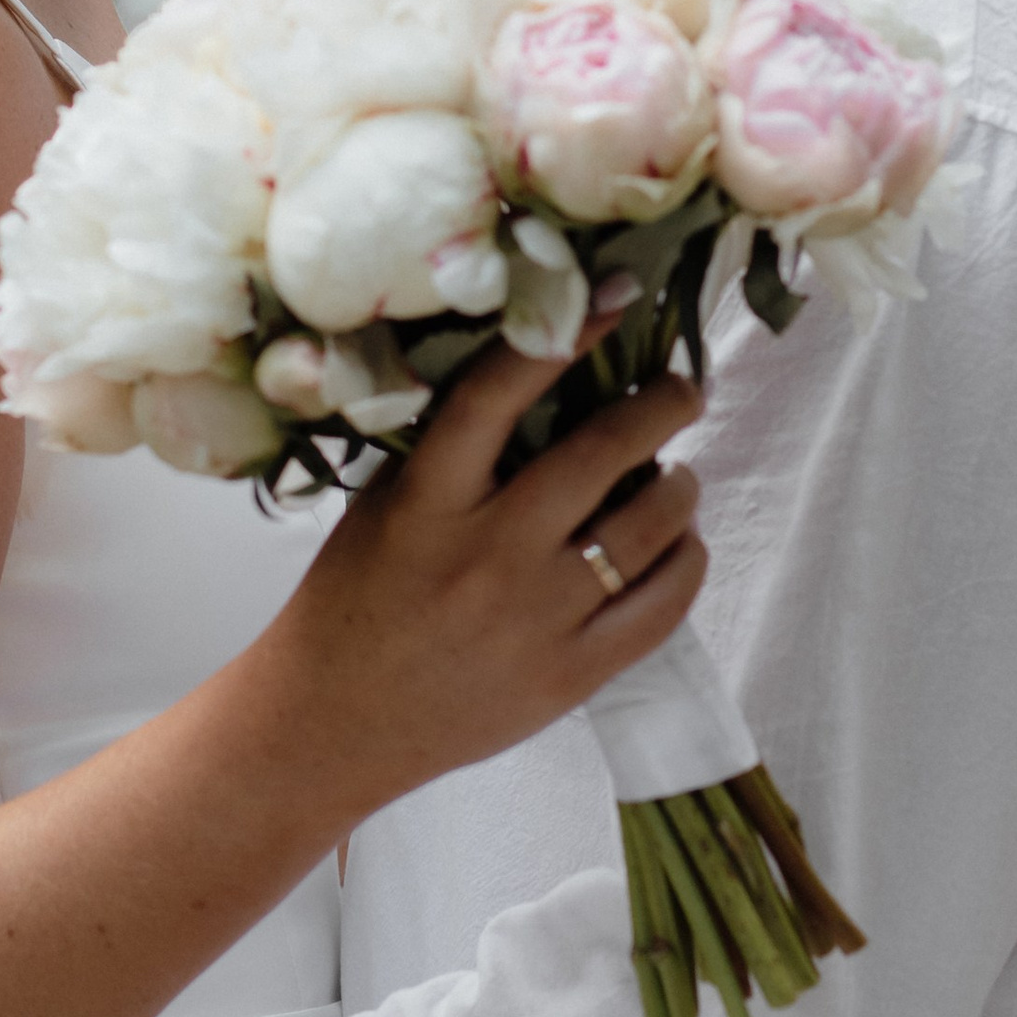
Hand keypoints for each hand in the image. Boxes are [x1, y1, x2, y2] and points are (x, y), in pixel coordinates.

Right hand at [262, 310, 708, 819]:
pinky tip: (679, 542)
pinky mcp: (569, 675)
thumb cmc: (353, 599)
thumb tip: (542, 379)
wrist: (331, 721)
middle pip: (600, 456)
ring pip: (647, 528)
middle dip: (660, 407)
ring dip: (679, 485)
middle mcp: (486, 554)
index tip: (614, 295)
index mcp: (427, 501)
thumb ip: (451, 451)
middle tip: (681, 388)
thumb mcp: (382, 506)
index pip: (498, 394)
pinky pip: (660, 606)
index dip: (564, 335)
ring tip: (677, 473)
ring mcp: (534, 619)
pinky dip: (685, 561)